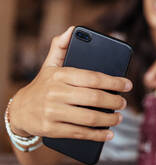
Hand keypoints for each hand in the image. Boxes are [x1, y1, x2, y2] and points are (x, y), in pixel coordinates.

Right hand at [9, 27, 132, 141]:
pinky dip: (98, 135)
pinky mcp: (52, 129)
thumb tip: (72, 30)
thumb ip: (61, 47)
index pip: (92, 77)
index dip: (114, 82)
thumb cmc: (43, 85)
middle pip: (94, 98)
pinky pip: (80, 133)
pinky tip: (109, 133)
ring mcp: (53, 112)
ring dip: (109, 119)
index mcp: (60, 75)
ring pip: (89, 117)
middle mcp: (55, 93)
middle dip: (114, 101)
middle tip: (123, 103)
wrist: (19, 111)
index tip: (128, 85)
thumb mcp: (49, 65)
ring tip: (119, 117)